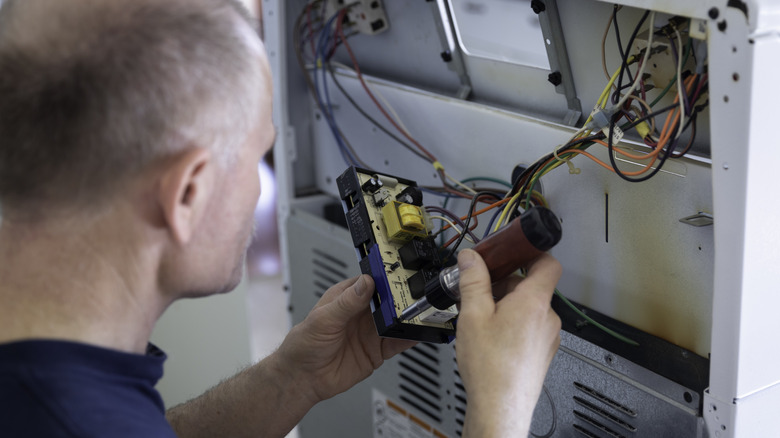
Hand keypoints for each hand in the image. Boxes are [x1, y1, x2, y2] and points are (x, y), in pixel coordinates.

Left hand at [274, 275, 415, 404]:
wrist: (303, 379)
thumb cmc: (304, 344)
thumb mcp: (324, 318)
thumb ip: (347, 302)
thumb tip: (366, 282)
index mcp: (347, 297)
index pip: (371, 282)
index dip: (385, 279)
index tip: (398, 278)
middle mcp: (361, 313)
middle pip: (388, 300)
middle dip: (401, 298)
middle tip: (413, 297)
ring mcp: (371, 332)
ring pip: (395, 320)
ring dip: (407, 317)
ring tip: (419, 314)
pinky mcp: (377, 351)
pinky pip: (397, 342)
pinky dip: (409, 338)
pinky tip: (417, 333)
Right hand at [455, 249, 561, 437]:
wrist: (500, 408)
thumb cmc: (490, 368)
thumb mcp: (473, 315)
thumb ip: (473, 281)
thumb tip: (471, 258)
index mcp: (534, 302)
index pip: (548, 262)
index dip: (531, 252)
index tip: (512, 251)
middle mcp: (547, 318)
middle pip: (531, 285)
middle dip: (504, 284)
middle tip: (478, 290)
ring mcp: (548, 337)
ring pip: (529, 308)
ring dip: (506, 305)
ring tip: (480, 318)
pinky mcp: (542, 353)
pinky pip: (529, 327)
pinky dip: (512, 324)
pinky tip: (490, 337)